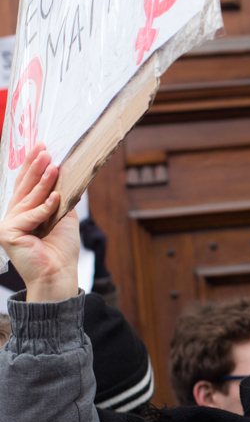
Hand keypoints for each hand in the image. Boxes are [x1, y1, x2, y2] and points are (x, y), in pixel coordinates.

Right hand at [0, 145, 79, 301]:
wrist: (59, 274)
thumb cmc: (61, 250)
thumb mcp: (63, 216)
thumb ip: (61, 197)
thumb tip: (68, 174)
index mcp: (23, 212)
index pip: (26, 185)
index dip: (33, 166)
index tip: (42, 147)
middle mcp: (12, 217)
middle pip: (23, 188)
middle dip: (34, 167)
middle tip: (44, 149)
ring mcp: (8, 225)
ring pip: (28, 199)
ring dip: (42, 181)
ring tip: (52, 166)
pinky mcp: (8, 234)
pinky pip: (29, 215)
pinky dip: (44, 208)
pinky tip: (56, 198)